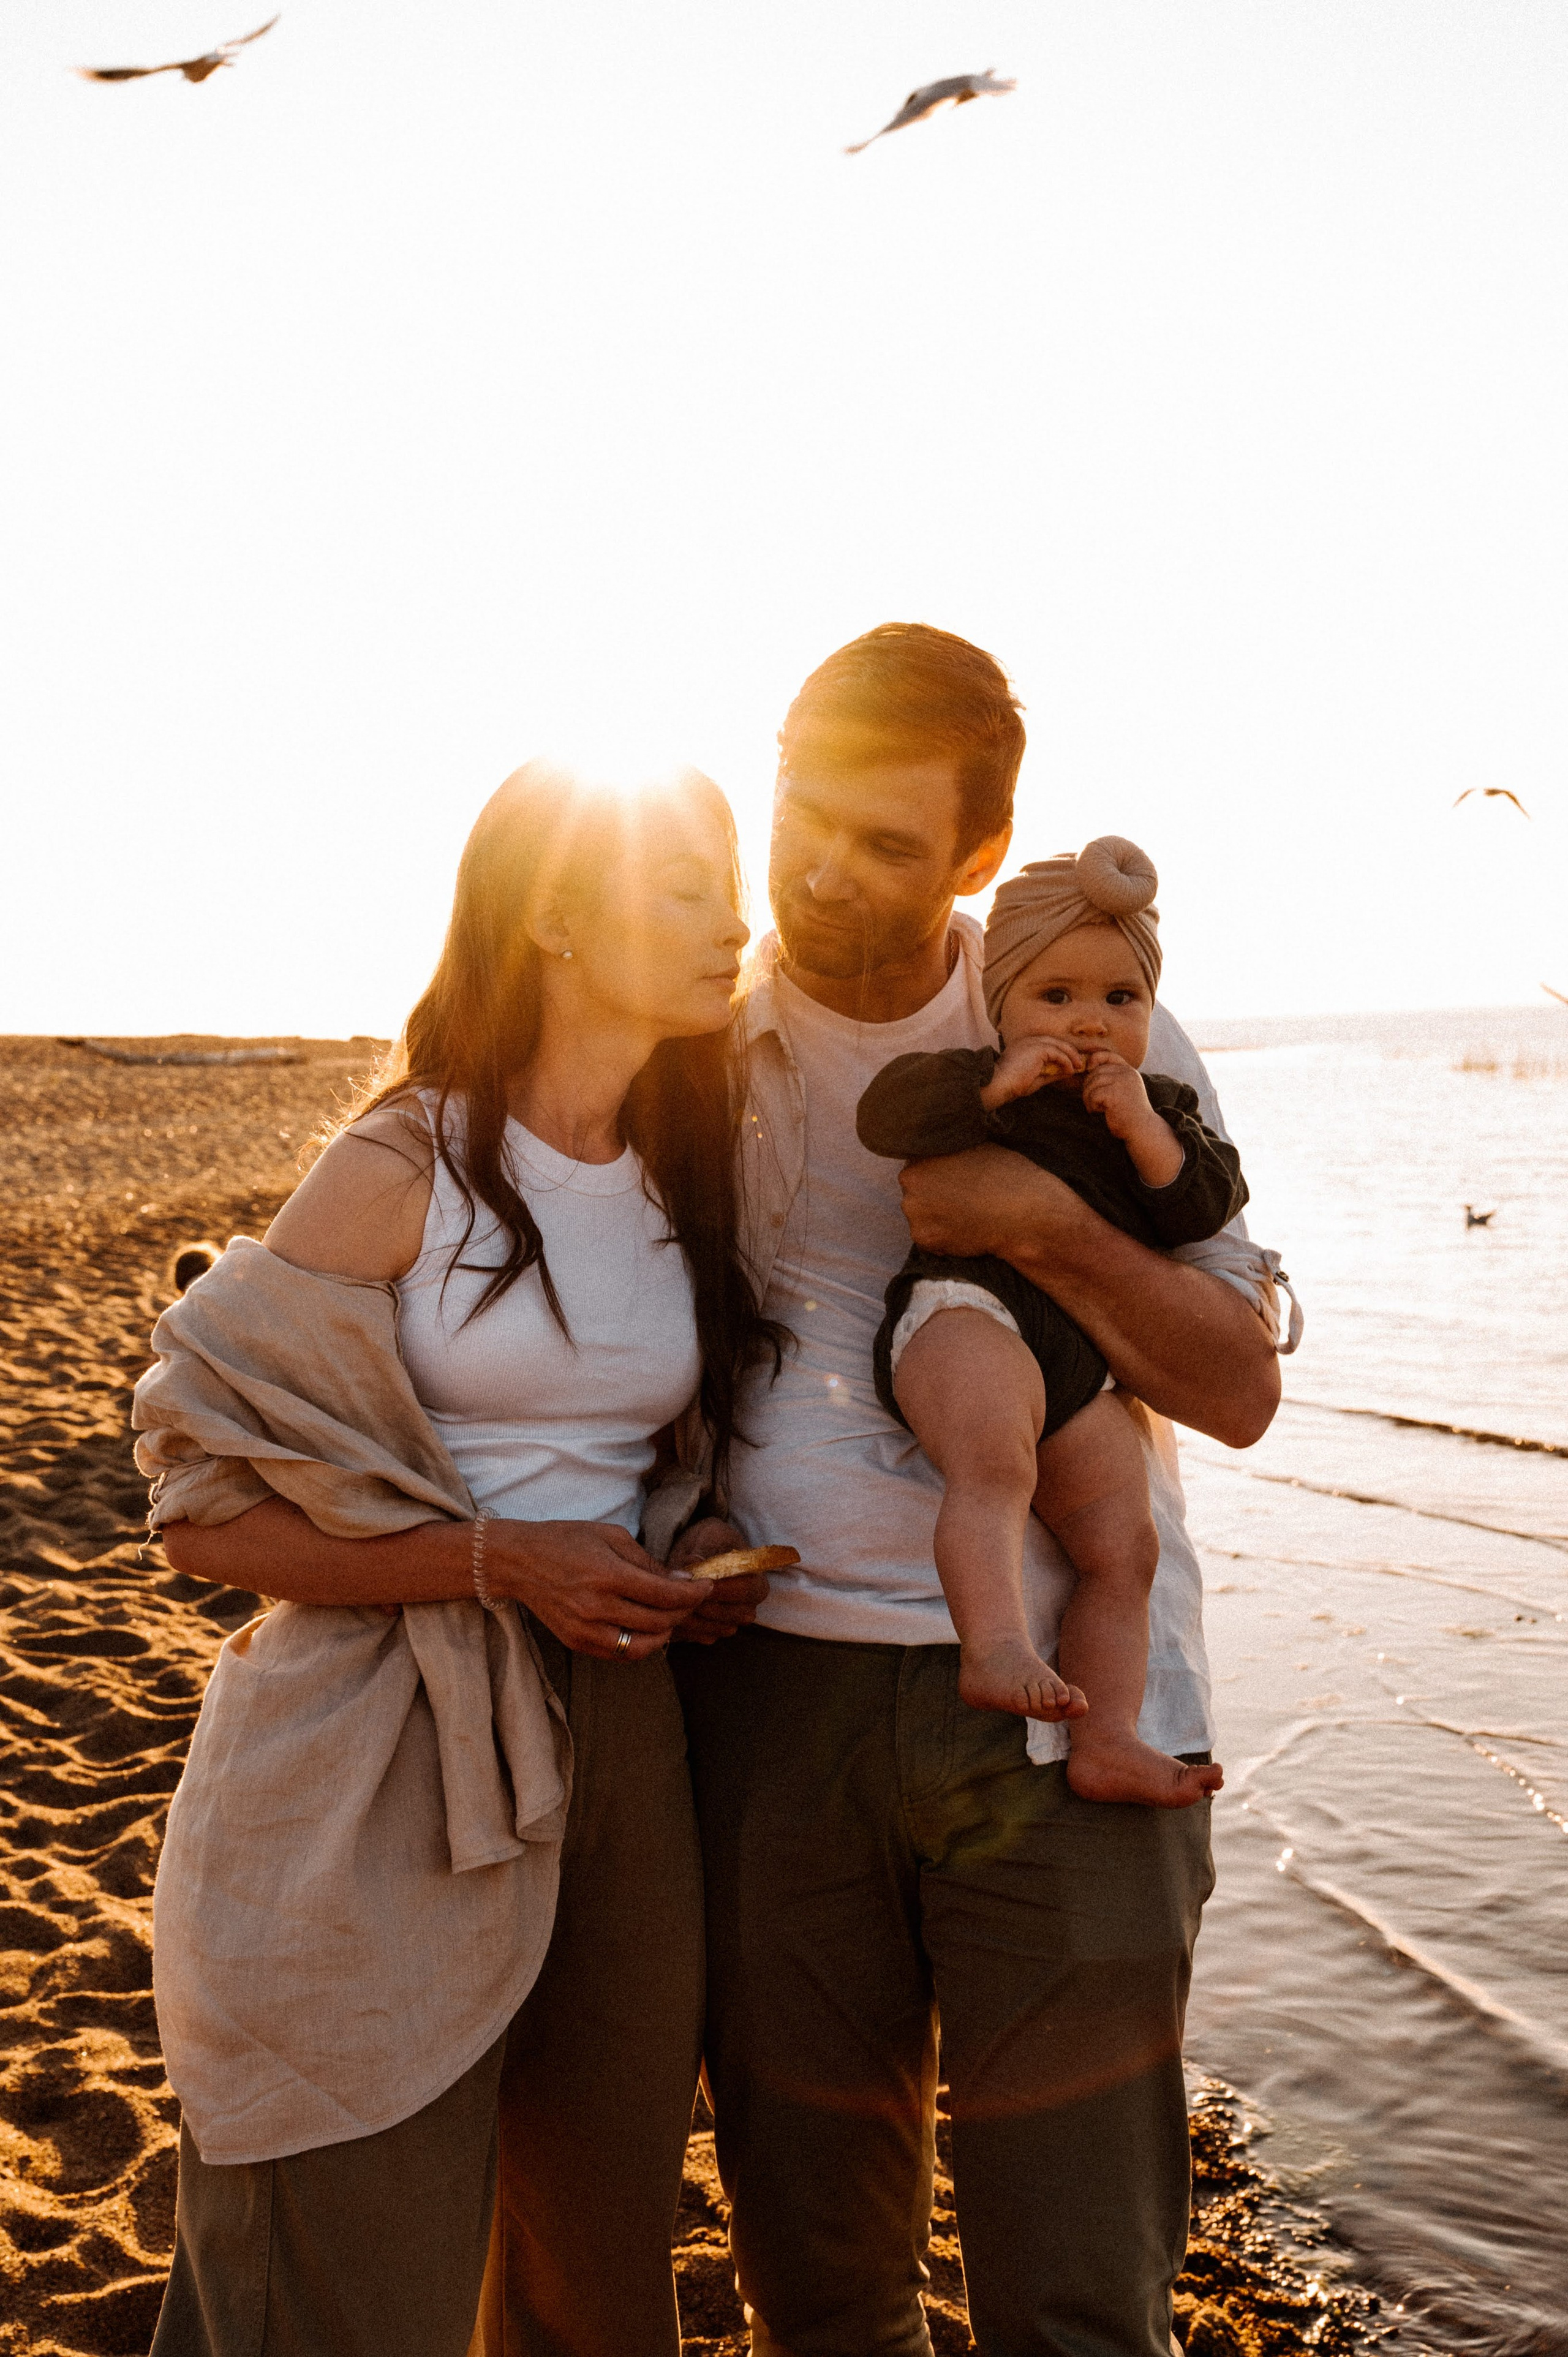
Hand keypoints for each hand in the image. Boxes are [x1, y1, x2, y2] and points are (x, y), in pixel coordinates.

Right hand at [484, 1518, 699, 1660]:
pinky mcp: (577, 1643)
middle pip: (659, 1622)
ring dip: (666, 1634)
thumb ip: (647, 1561)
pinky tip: (647, 1630)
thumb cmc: (566, 1540)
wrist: (519, 1562)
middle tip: (691, 1599)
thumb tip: (681, 1580)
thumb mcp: (610, 1536)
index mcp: (607, 1575)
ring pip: (643, 1647)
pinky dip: (641, 1646)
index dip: (692, 1593)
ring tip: (671, 1618)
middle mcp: (596, 1607)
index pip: (664, 1594)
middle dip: (684, 1612)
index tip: (705, 1587)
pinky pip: (621, 1655)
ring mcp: (585, 1630)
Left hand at [668, 1516, 770, 1645]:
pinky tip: (671, 1611)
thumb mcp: (707, 1536)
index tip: (697, 1582)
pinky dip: (686, 1627)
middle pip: (731, 1615)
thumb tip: (694, 1561)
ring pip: (716, 1629)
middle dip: (703, 1605)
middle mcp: (749, 1606)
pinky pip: (702, 1637)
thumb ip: (702, 1549)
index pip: (747, 1590)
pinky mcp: (715, 1632)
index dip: (722, 1589)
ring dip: (692, 1618)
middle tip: (678, 1592)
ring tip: (671, 1601)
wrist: (698, 1553)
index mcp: (756, 1580)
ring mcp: (733, 1622)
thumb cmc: (708, 1541)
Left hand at [898, 1143, 1074, 1260]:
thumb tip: (944, 1148)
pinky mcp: (924, 1238)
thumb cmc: (1007, 1176)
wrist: (1023, 1214)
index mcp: (921, 1155)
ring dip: (936, 1217)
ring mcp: (914, 1213)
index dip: (938, 1173)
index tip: (954, 1180)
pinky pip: (928, 1238)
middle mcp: (910, 1184)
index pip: (919, 1164)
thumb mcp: (977, 1146)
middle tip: (961, 1198)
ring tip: (965, 1215)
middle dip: (933, 1195)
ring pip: (920, 1215)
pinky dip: (942, 1238)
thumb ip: (952, 1149)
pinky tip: (964, 1230)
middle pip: (916, 1190)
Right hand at [978, 1035, 1083, 1110]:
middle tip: (1080, 1063)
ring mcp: (1033, 1042)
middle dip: (1071, 1051)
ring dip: (1071, 1056)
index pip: (1050, 1045)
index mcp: (1027, 1045)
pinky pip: (1058, 1052)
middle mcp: (1030, 1040)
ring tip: (1078, 1066)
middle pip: (1057, 1042)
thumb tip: (1068, 1071)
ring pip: (1059, 1045)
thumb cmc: (1014, 1084)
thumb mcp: (1038, 1078)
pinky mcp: (1038, 1048)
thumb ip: (1053, 1073)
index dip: (1063, 1053)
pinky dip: (1066, 1061)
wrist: (1000, 1084)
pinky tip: (1070, 1070)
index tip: (1073, 1063)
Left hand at [1080, 1053, 1183, 1184]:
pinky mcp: (1114, 1094)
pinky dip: (1091, 1105)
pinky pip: (1093, 1095)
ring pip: (1092, 1083)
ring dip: (1088, 1097)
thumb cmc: (1129, 1112)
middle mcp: (1126, 1073)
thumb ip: (1112, 1077)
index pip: (1108, 1055)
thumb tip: (1087, 1067)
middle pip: (1095, 1072)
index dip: (1095, 1059)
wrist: (1141, 1129)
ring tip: (1096, 1108)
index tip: (1089, 1070)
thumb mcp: (1124, 1089)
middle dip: (1089, 1087)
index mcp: (1129, 1071)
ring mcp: (1121, 1082)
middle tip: (1093, 1102)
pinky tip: (1099, 1112)